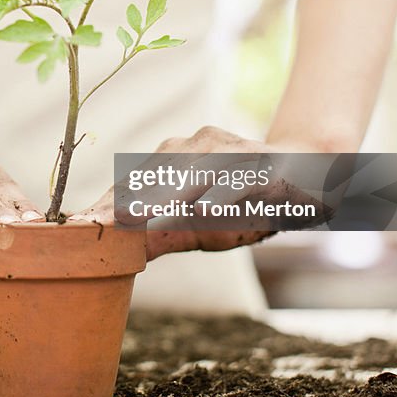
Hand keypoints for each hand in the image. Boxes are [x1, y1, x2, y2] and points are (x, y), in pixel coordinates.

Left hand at [73, 126, 299, 258]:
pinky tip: (203, 211)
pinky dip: (219, 196)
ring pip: (192, 174)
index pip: (139, 181)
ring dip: (165, 197)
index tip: (84, 223)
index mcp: (180, 157)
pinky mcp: (265, 164)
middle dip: (127, 201)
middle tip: (98, 223)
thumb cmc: (247, 203)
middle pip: (157, 175)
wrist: (312, 173)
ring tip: (136, 218)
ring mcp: (232, 151)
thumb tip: (115, 251)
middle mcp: (200, 146)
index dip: (112, 202)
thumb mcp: (201, 224)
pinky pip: (239, 181)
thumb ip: (162, 233)